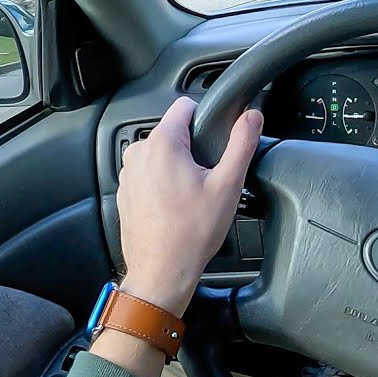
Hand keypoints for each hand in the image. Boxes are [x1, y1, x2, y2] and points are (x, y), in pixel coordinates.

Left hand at [116, 97, 262, 315]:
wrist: (162, 271)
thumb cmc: (192, 232)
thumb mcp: (228, 184)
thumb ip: (242, 143)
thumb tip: (252, 116)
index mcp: (162, 144)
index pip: (185, 105)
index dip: (206, 119)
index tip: (216, 142)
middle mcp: (139, 154)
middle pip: (174, 131)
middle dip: (193, 148)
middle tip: (208, 179)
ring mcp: (128, 173)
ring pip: (162, 154)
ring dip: (178, 166)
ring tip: (193, 195)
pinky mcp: (126, 191)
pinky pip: (150, 174)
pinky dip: (164, 183)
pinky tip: (177, 206)